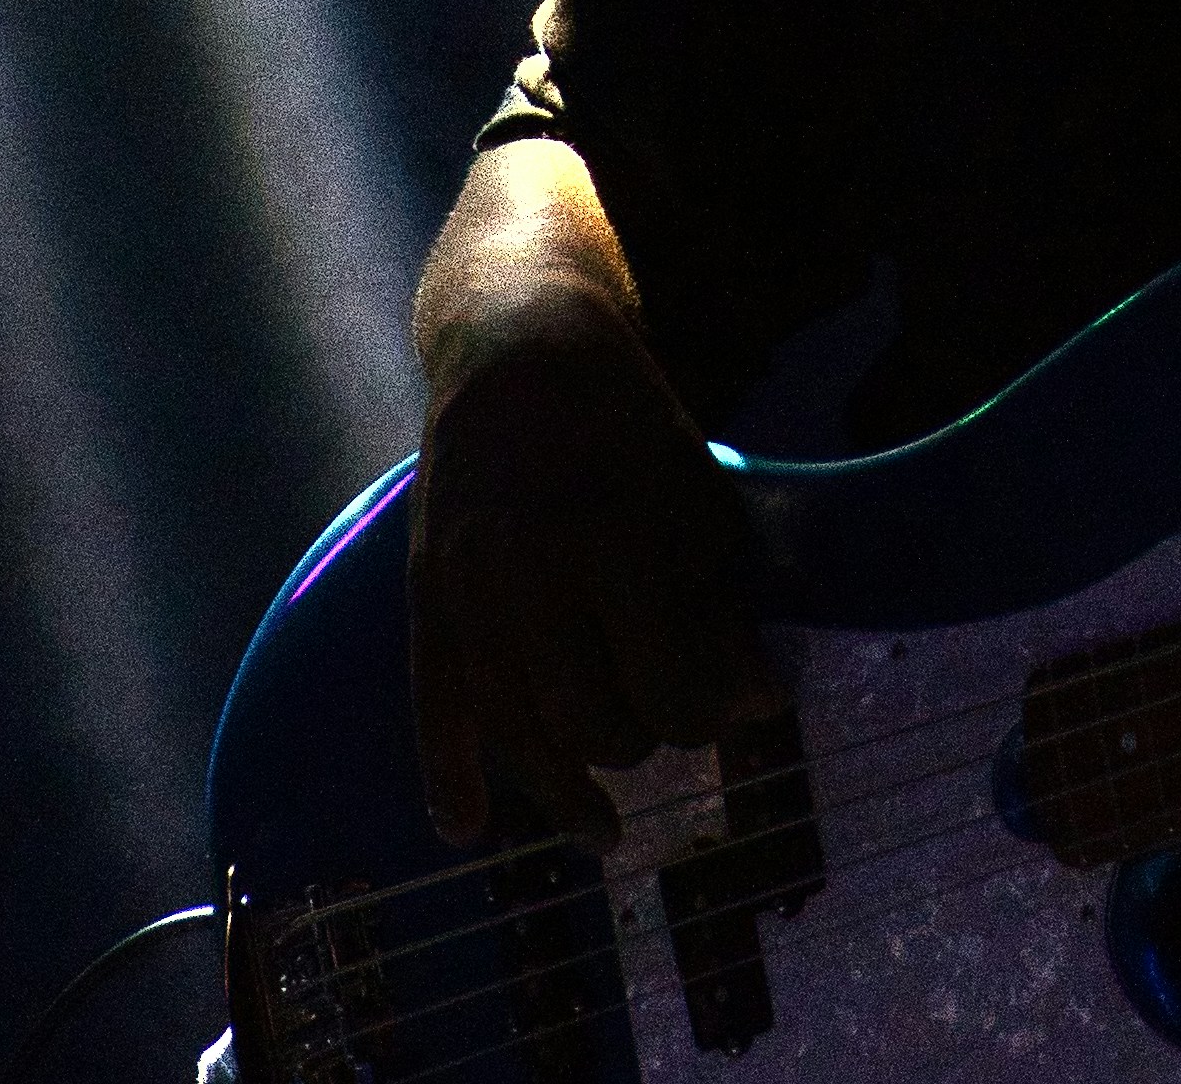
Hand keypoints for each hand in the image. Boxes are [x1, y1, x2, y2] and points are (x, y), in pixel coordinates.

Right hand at [406, 294, 776, 849]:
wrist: (519, 350)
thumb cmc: (629, 426)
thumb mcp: (698, 500)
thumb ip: (720, 607)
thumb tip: (755, 706)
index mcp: (612, 541)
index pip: (668, 689)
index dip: (715, 717)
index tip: (745, 711)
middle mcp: (529, 572)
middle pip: (592, 721)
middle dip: (644, 742)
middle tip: (672, 728)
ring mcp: (468, 586)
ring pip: (515, 730)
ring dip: (564, 792)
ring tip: (606, 830)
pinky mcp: (425, 592)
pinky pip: (432, 701)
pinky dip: (446, 772)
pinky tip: (467, 826)